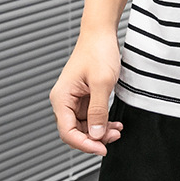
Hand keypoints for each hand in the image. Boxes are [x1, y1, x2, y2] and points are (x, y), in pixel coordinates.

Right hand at [48, 30, 124, 156]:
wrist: (101, 32)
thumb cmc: (98, 51)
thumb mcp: (102, 83)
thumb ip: (98, 111)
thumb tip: (95, 135)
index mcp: (62, 98)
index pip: (68, 132)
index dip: (84, 144)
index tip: (101, 148)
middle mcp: (65, 100)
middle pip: (76, 131)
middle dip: (95, 137)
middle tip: (114, 138)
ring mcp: (75, 97)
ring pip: (85, 124)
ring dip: (100, 130)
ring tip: (117, 130)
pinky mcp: (85, 94)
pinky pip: (91, 114)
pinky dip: (102, 120)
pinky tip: (114, 123)